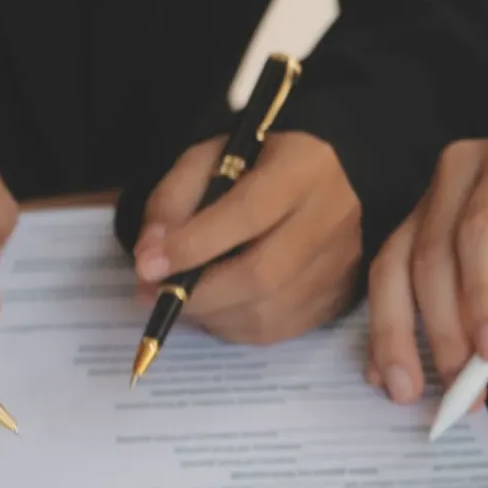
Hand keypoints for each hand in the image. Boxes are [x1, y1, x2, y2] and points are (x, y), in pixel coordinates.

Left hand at [131, 132, 361, 342]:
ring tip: (180, 301)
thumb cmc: (264, 159)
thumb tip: (150, 255)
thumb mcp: (212, 156)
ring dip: (211, 316)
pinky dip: (236, 328)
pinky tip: (215, 309)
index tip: (147, 264)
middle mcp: (332, 219)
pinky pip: (281, 330)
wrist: (334, 171)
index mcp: (303, 168)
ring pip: (271, 313)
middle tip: (154, 292)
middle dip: (197, 295)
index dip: (192, 245)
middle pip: (262, 276)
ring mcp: (341, 264)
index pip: (248, 213)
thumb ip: (174, 198)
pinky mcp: (338, 297)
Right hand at [364, 126, 487, 403]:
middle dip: (445, 327)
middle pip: (433, 254)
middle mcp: (460, 171)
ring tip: (408, 391)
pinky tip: (388, 371)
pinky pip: (385, 277)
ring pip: (394, 267)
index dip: (483, 292)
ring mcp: (429, 198)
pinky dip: (384, 328)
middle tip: (464, 384)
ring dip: (397, 334)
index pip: (484, 227)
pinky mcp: (413, 226)